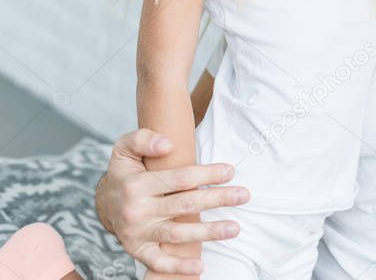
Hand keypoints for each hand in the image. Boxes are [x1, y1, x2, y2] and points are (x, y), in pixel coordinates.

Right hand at [95, 129, 249, 274]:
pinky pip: (158, 262)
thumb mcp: (124, 149)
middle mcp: (138, 210)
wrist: (102, 204)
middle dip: (217, 199)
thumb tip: (167, 144)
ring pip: (177, 234)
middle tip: (244, 195)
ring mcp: (138, 233)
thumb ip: (143, 139)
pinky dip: (178, 266)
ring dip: (208, 232)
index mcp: (137, 185)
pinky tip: (201, 266)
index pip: (179, 179)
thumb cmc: (124, 173)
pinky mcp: (138, 250)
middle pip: (184, 205)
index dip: (206, 174)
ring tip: (235, 228)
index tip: (230, 171)